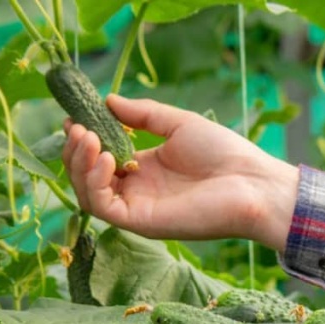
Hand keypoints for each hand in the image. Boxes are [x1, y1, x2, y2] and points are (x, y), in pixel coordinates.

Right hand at [62, 95, 299, 251]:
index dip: (83, 140)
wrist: (251, 183)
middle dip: (76, 151)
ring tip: (89, 138)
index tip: (73, 118)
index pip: (100, 159)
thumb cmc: (224, 153)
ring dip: (80, 165)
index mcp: (145, 170)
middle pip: (88, 178)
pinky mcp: (141, 222)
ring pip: (89, 194)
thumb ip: (142, 115)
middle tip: (78, 127)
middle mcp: (137, 191)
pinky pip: (104, 208)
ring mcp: (137, 208)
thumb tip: (108, 100)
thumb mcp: (178, 124)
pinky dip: (95, 183)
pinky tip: (106, 158)